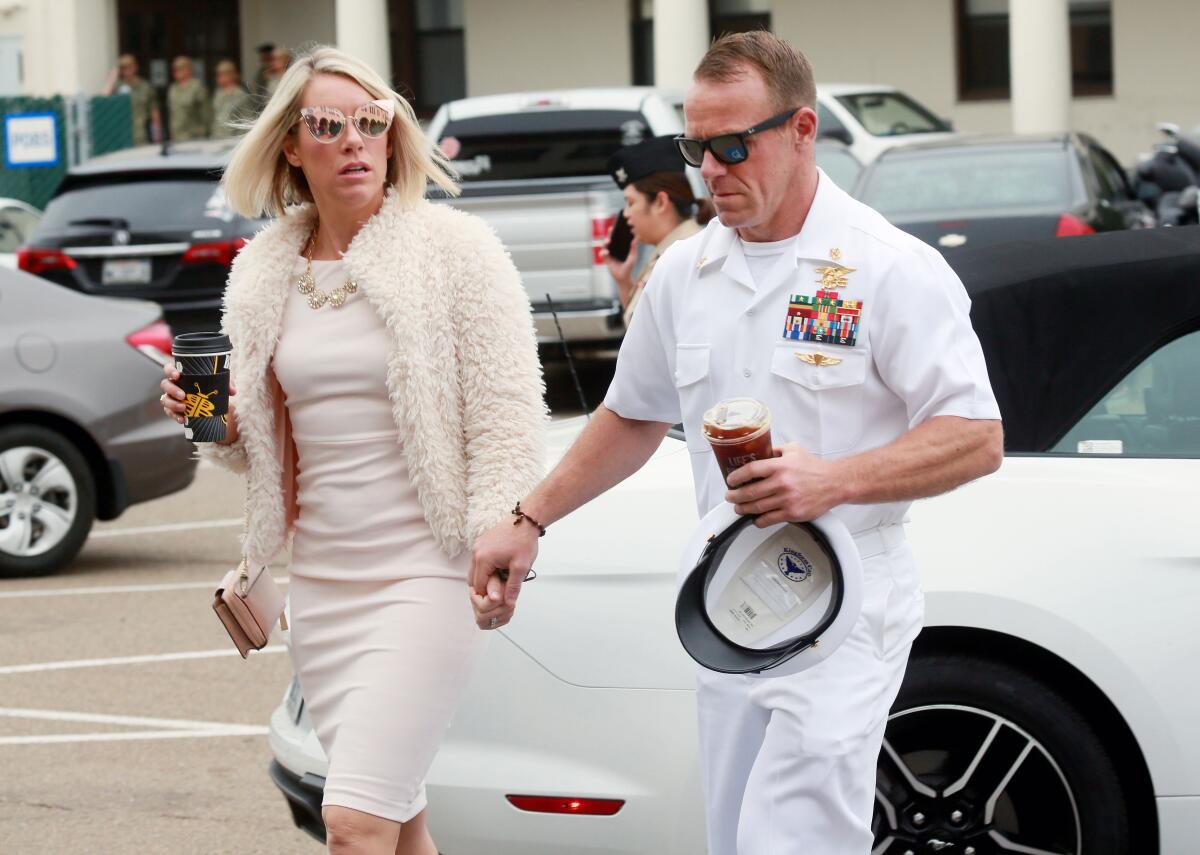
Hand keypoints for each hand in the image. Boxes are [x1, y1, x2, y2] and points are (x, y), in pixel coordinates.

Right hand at [160, 363, 238, 444]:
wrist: (210, 402)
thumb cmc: (211, 386)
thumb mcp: (219, 382)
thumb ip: (226, 383)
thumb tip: (232, 391)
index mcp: (182, 375)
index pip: (169, 369)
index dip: (170, 371)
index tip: (178, 375)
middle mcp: (173, 385)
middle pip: (165, 384)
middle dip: (172, 390)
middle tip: (183, 395)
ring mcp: (172, 397)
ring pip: (165, 399)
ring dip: (172, 404)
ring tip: (183, 408)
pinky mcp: (174, 409)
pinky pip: (170, 412)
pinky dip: (175, 416)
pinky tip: (182, 420)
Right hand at [469, 516, 539, 626]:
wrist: (525, 520)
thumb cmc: (524, 541)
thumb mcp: (521, 567)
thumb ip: (513, 587)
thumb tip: (508, 604)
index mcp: (483, 558)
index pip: (478, 587)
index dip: (487, 597)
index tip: (498, 601)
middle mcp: (476, 552)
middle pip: (473, 580)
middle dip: (483, 589)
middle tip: (498, 594)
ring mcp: (477, 546)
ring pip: (474, 572)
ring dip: (484, 580)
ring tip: (499, 583)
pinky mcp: (481, 543)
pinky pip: (478, 562)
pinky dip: (485, 570)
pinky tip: (497, 572)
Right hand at [601, 233, 637, 297]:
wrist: (624, 277)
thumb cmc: (629, 267)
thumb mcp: (633, 256)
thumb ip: (634, 248)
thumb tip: (637, 238)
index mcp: (620, 246)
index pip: (618, 236)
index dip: (617, 230)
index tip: (618, 225)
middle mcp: (614, 248)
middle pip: (610, 238)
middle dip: (610, 233)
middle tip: (611, 229)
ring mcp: (609, 253)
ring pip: (605, 245)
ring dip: (605, 242)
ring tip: (609, 241)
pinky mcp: (606, 259)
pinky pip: (602, 254)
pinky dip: (603, 252)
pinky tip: (606, 252)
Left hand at [724, 443, 849, 526]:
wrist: (835, 483)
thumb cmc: (815, 467)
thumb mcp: (794, 450)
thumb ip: (775, 451)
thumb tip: (759, 451)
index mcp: (780, 465)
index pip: (750, 470)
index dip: (736, 477)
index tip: (730, 480)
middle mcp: (782, 482)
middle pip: (749, 492)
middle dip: (735, 496)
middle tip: (730, 496)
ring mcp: (787, 499)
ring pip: (756, 507)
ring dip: (743, 509)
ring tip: (738, 507)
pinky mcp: (792, 513)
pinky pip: (769, 519)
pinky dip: (758, 520)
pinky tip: (755, 518)